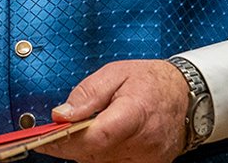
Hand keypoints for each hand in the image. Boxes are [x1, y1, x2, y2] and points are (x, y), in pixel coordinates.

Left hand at [39, 59, 189, 162]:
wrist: (185, 95)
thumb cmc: (150, 81)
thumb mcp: (115, 73)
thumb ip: (87, 93)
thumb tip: (61, 114)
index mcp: (135, 113)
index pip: (96, 137)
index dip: (65, 141)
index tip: (43, 139)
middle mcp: (144, 142)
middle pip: (95, 154)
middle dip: (69, 145)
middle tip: (54, 132)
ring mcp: (149, 159)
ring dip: (84, 151)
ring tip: (77, 132)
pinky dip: (100, 155)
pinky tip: (96, 141)